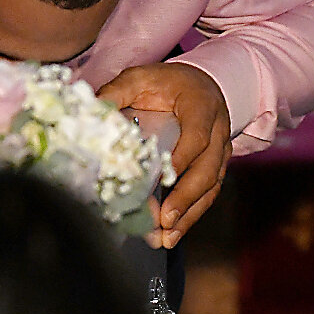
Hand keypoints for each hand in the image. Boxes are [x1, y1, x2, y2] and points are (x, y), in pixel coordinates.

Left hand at [98, 62, 231, 249]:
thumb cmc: (167, 83)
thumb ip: (117, 91)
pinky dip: (191, 215)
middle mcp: (218, 130)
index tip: (162, 181)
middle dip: (185, 197)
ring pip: (210, 186)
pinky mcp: (216, 167)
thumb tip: (91, 111)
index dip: (181, 160)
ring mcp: (221, 151)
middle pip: (207, 168)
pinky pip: (208, 194)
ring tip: (167, 236)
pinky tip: (173, 233)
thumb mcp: (141, 77)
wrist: (200, 84)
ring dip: (189, 214)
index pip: (196, 137)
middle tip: (164, 219)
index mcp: (202, 106)